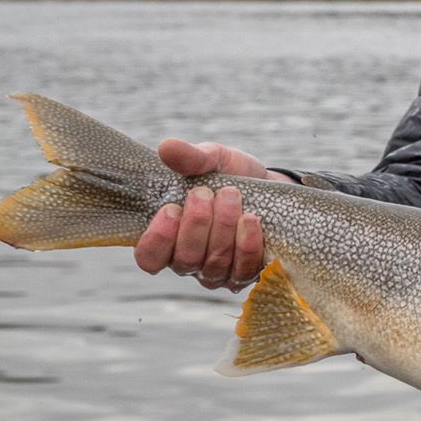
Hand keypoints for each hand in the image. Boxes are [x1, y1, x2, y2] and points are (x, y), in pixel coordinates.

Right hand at [133, 138, 287, 290]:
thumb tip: (167, 147)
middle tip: (205, 193)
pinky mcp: (247, 273)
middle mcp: (190, 261)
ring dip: (222, 227)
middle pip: (184, 259)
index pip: (149, 257)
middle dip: (196, 224)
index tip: (171, 209)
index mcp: (170, 237)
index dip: (157, 240)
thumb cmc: (232, 176)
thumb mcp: (213, 160)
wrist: (272, 186)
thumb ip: (190, 158)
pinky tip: (250, 220)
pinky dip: (247, 243)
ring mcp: (219, 271)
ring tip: (231, 196)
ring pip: (214, 264)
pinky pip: (244, 268)